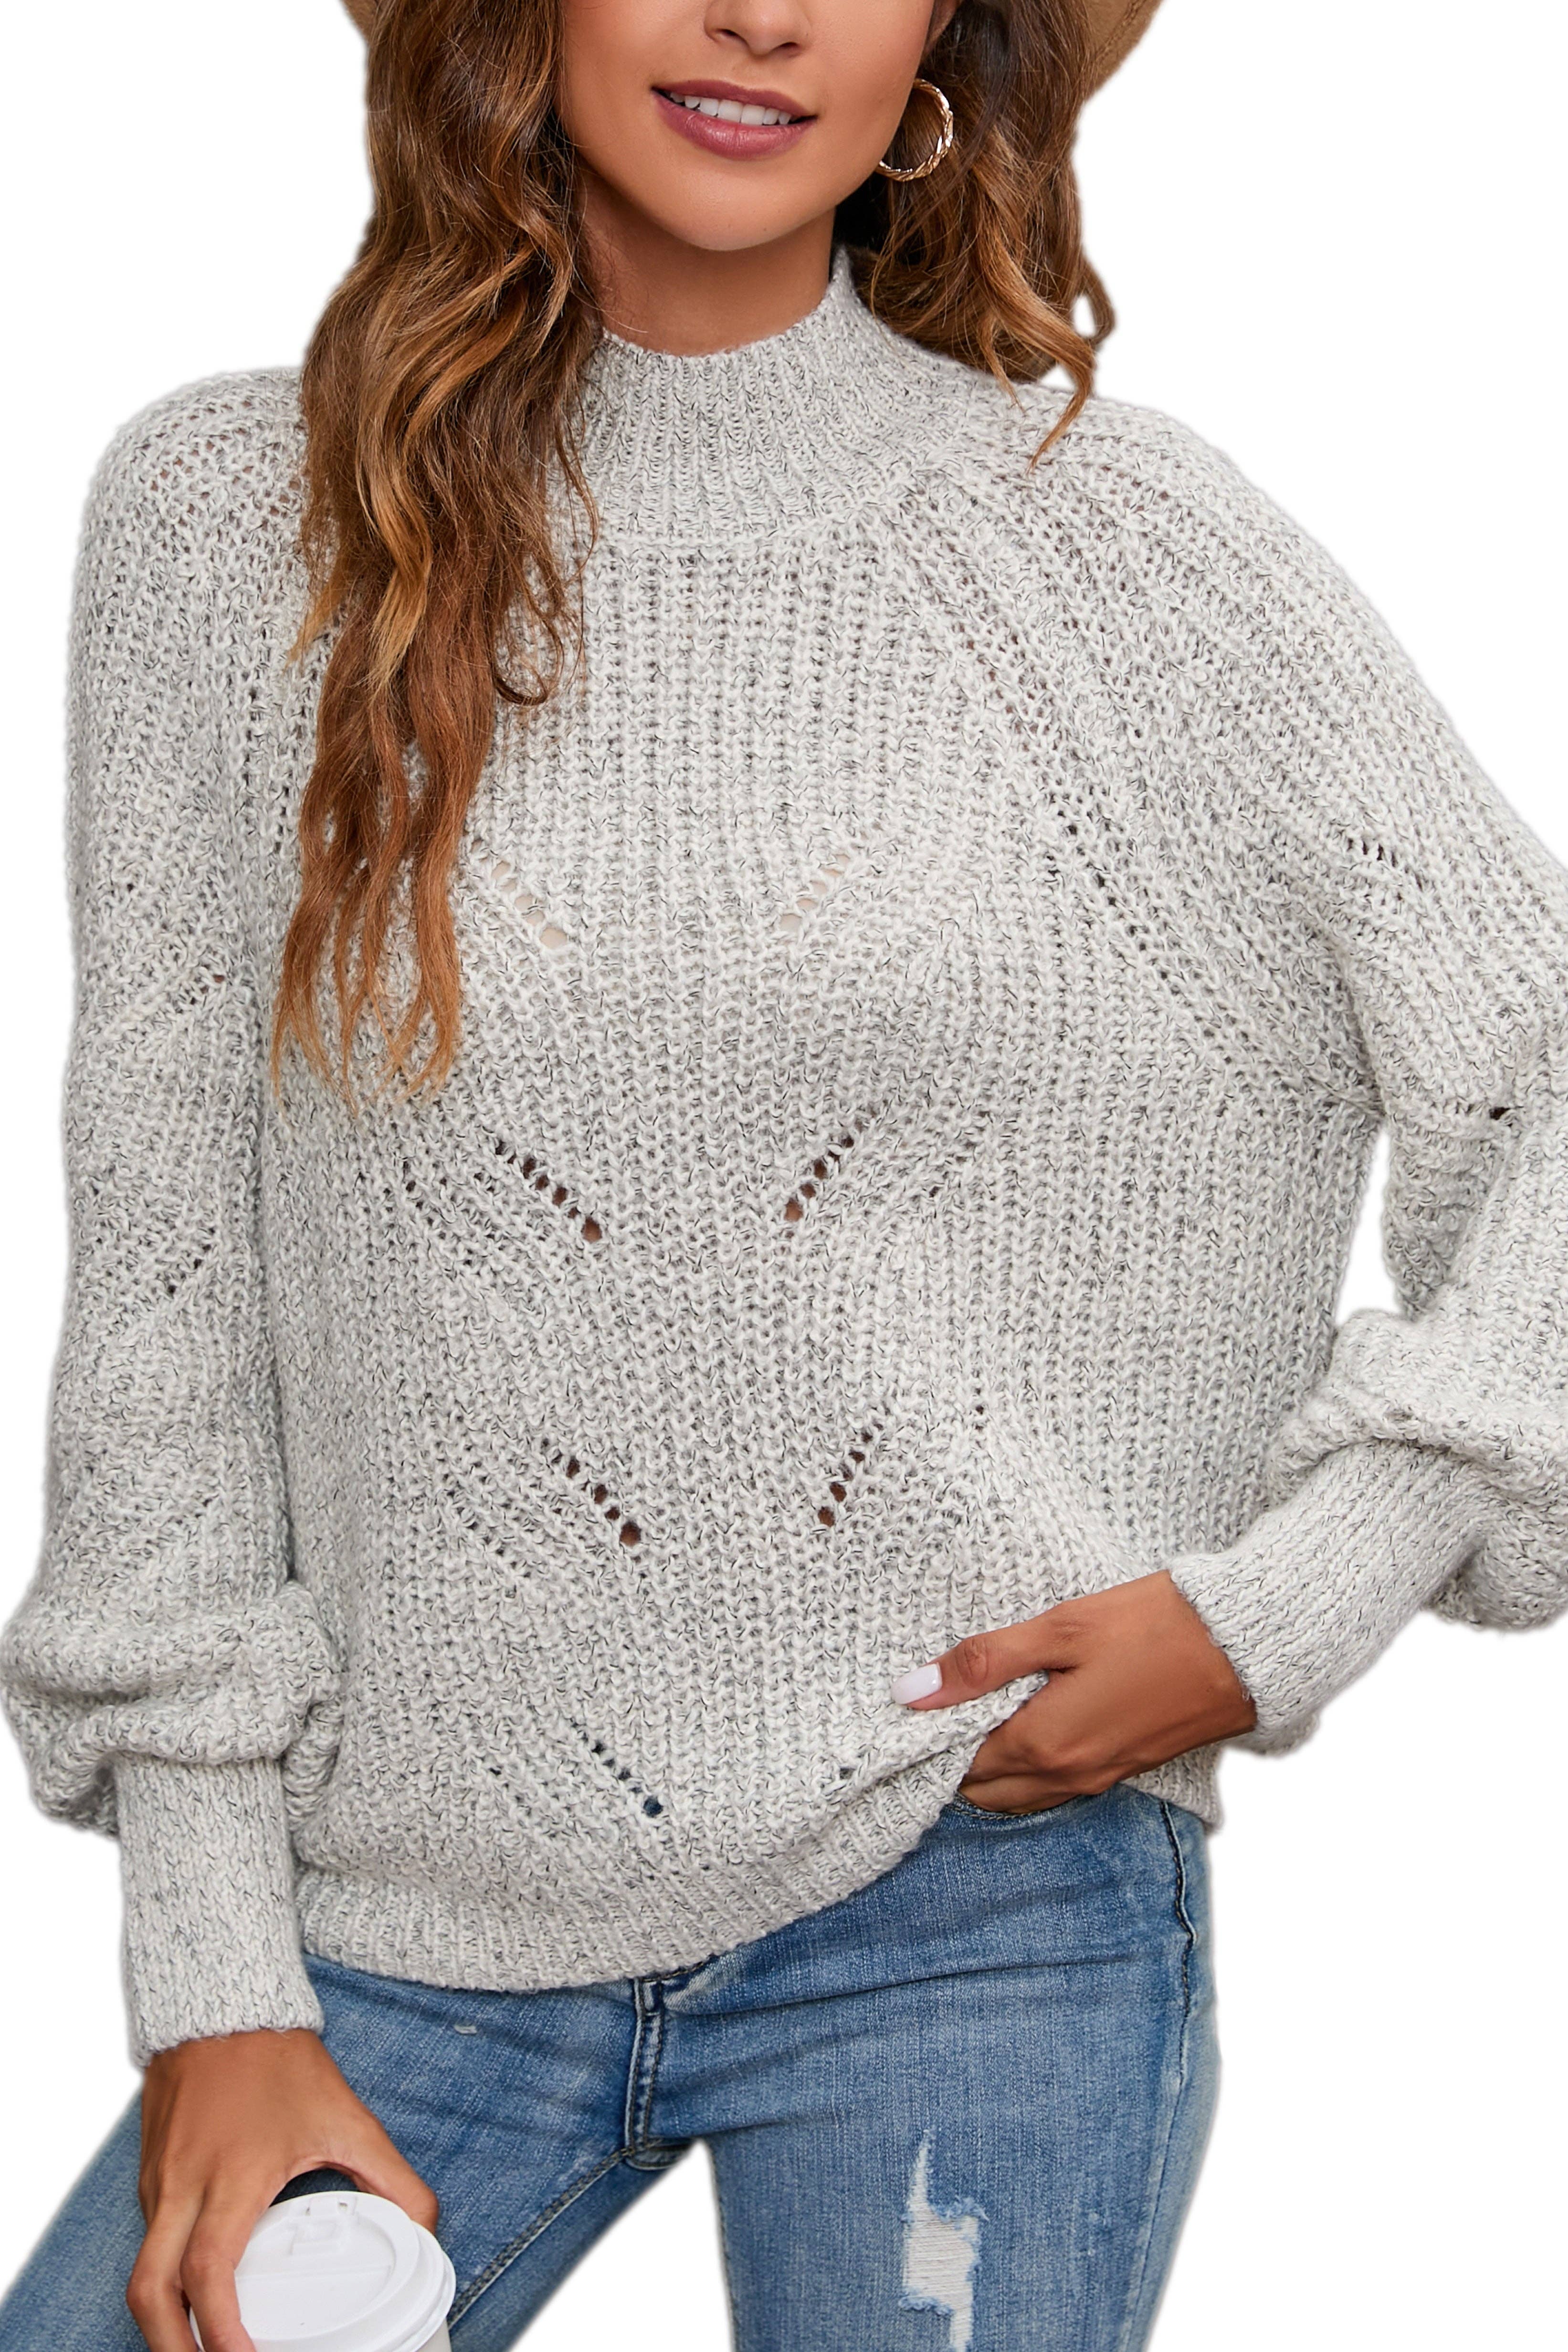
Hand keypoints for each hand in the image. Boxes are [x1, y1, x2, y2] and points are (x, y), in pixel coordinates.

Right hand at [127, 2027, 437, 2351]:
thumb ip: (392, 2179)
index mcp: (232, 2178)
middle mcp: (183, 2187)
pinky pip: (145, 2243)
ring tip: (201, 2350)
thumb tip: (426, 2230)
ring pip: (141, 2273)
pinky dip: (163, 2282)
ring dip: (164, 2323)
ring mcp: (158, 2182)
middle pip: (150, 2294)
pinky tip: (194, 2297)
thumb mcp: (346, 2119)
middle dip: (171, 2351)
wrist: (222, 2003)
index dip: (221, 2332)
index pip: (209, 2274)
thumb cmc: (277, 2060)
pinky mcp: (148, 2176)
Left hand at [891, 1570, 1257, 1812]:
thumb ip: (985, 1662)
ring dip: (990, 1768)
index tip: (910, 1709)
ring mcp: (1100, 1777)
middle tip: (935, 1713)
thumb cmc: (1153, 1627)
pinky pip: (1055, 1786)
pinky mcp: (1124, 1768)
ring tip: (973, 1715)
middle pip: (984, 1791)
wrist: (1244, 1646)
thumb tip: (911, 1693)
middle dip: (952, 1762)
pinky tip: (1024, 1722)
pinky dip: (1027, 1768)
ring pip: (1020, 1794)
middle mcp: (1069, 1775)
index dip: (928, 1739)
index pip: (959, 1764)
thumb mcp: (1061, 1629)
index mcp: (1044, 1744)